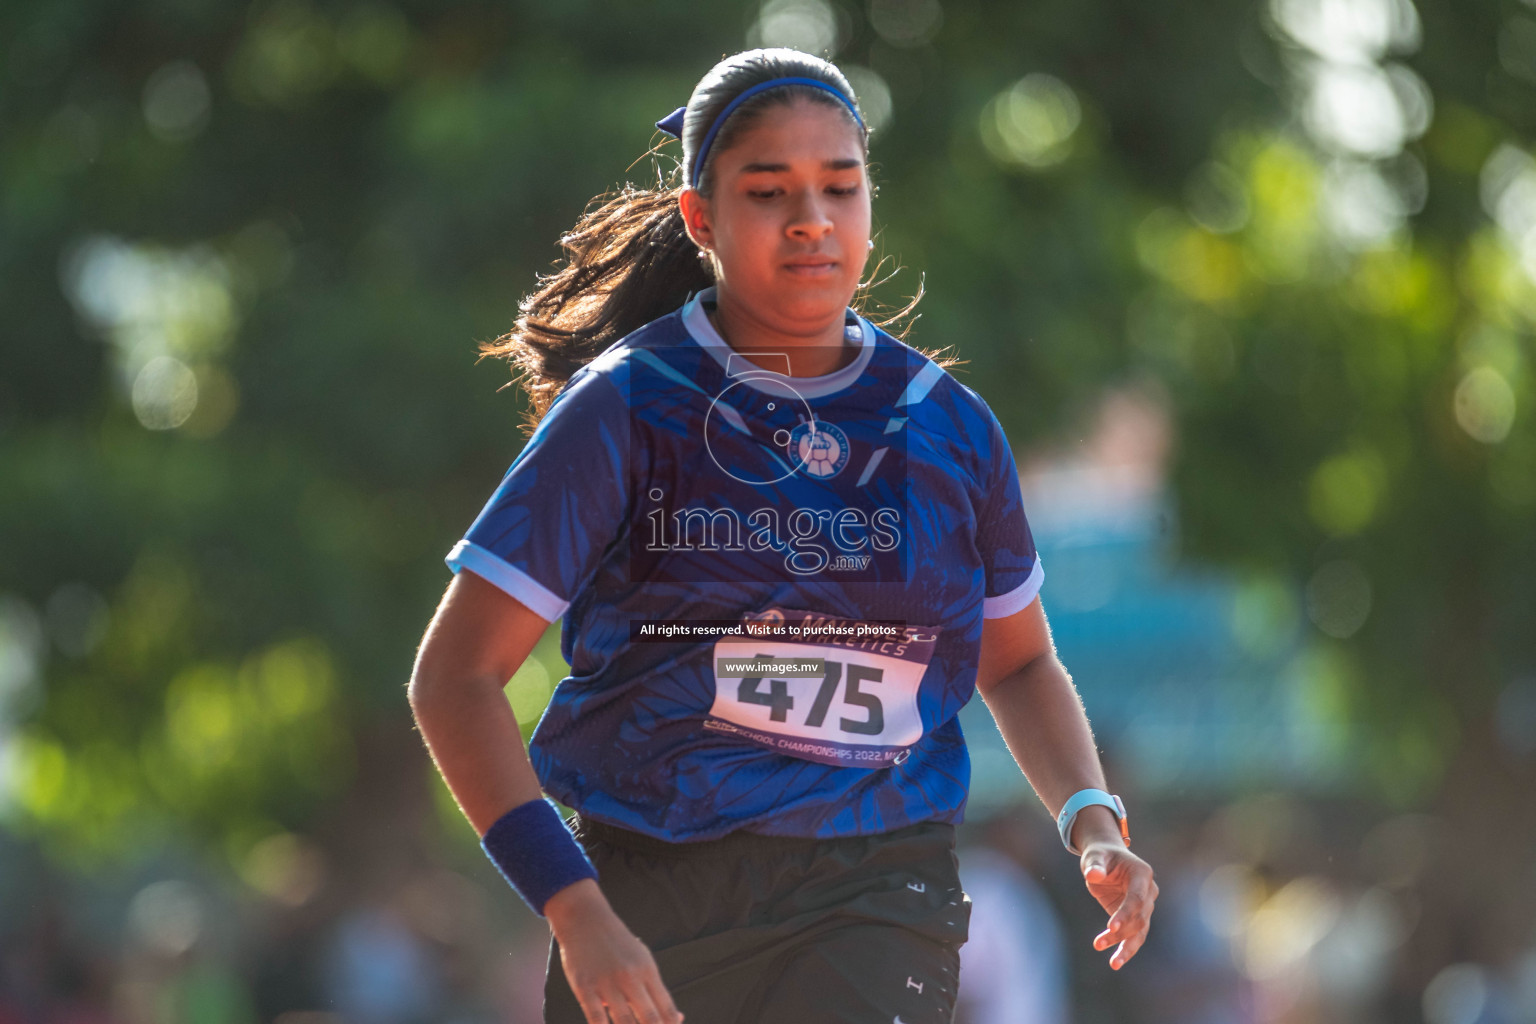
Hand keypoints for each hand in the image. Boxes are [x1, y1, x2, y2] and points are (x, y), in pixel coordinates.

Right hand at [545, 880, 683, 1023]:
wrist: (586, 919)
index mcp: (647, 971)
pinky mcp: (585, 987)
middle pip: (650, 1018)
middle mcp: (630, 978)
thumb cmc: (617, 943)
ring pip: (625, 1022)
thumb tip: (676, 1018)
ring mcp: (607, 983)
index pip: (666, 1007)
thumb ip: (655, 988)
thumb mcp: (642, 959)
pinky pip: (596, 1018)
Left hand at [1080, 840, 1157, 969]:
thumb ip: (1095, 865)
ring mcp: (1145, 905)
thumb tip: (1093, 875)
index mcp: (1142, 873)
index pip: (1136, 898)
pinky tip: (1116, 962)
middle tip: (1098, 944)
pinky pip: (1134, 935)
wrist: (1106, 858)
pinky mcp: (1136, 917)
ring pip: (1139, 931)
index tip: (1110, 927)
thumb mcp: (1095, 856)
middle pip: (1139, 917)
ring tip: (1113, 963)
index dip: (1125, 913)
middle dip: (1120, 933)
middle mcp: (1148, 891)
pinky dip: (1126, 948)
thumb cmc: (1100, 855)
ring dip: (1125, 946)